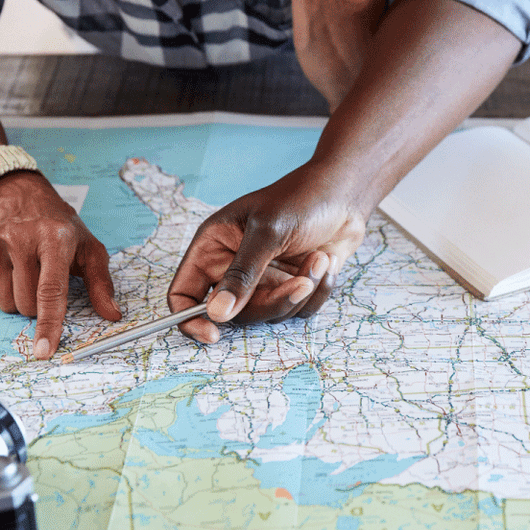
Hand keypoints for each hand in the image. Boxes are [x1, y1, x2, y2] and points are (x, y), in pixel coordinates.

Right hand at [0, 171, 120, 359]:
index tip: (44, 351)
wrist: (21, 197)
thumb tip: (112, 314)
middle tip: (41, 278)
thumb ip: (101, 283)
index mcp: (55, 238)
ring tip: (24, 270)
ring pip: (4, 303)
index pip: (51, 291)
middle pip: (26, 305)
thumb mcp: (88, 249)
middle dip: (36, 304)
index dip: (48, 324)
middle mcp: (21, 237)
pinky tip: (4, 269)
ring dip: (15, 298)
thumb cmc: (60, 229)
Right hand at [168, 161, 367, 342]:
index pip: (184, 292)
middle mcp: (235, 265)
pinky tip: (325, 262)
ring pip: (270, 314)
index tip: (213, 335)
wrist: (346, 194)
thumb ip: (242, 275)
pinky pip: (298, 310)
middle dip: (272, 302)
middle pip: (234, 313)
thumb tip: (217, 314)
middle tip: (301, 282)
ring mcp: (265, 278)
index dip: (189, 318)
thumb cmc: (303, 198)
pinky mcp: (292, 285)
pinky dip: (317, 291)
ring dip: (301, 291)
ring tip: (319, 259)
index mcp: (215, 245)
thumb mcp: (269, 232)